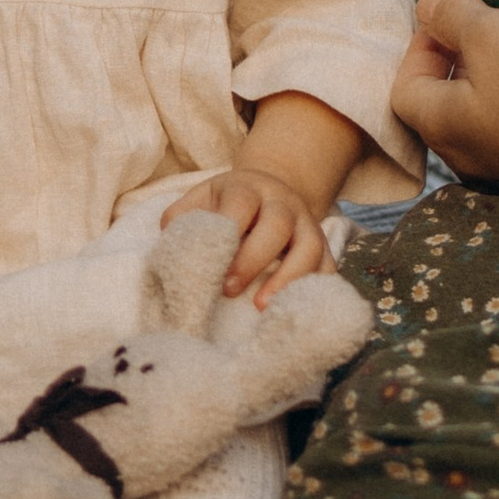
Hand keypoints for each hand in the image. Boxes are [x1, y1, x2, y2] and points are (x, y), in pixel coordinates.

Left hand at [163, 163, 334, 306]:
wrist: (271, 192)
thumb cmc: (228, 206)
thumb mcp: (203, 199)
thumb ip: (183, 217)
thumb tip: (168, 239)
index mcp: (249, 187)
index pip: (242, 201)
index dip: (228, 229)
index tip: (211, 262)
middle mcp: (283, 202)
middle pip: (278, 224)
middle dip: (253, 258)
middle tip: (228, 290)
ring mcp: (307, 224)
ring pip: (311, 246)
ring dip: (288, 278)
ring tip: (262, 307)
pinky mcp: (324, 248)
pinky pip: (329, 267)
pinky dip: (315, 288)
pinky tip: (293, 310)